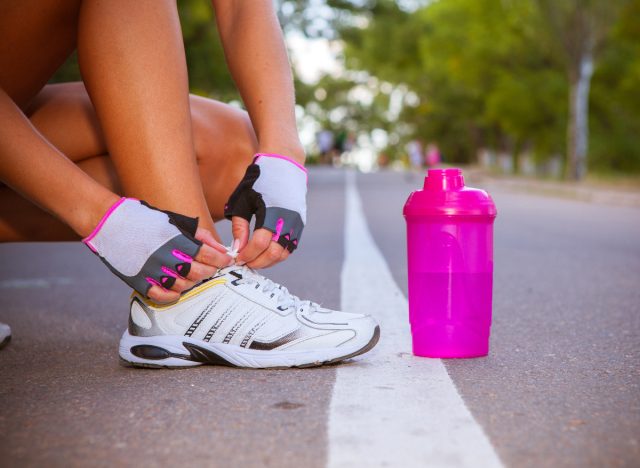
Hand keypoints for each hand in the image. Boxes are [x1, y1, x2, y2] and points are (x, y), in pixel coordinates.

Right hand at [146, 227, 233, 302]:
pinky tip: (177, 289)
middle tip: (211, 267)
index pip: (208, 255)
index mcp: (176, 241)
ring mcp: (152, 271)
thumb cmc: (148, 223)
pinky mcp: (140, 281)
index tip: (226, 260)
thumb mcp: (178, 223)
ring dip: (193, 282)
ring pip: (183, 285)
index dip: (221, 260)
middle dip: (210, 271)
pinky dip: (173, 295)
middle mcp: (165, 257)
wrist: (114, 224)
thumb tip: (221, 249)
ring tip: (193, 274)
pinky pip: (162, 296)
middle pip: (198, 273)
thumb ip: (202, 236)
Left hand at [224, 153, 306, 268]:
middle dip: (257, 261)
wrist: (283, 164)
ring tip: (254, 259)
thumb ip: (240, 226)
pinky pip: (290, 246)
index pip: (259, 244)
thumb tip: (237, 247)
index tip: (237, 257)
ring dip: (268, 260)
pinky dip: (277, 253)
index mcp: (271, 213)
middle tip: (244, 262)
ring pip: (284, 253)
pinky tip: (264, 251)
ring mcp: (296, 223)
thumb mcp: (243, 200)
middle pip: (273, 254)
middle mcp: (287, 220)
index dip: (247, 254)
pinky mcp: (300, 224)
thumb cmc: (259, 180)